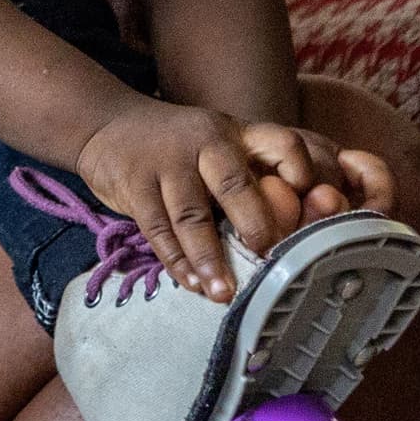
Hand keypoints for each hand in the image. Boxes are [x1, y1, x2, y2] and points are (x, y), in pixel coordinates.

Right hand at [71, 107, 396, 301]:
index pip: (284, 143)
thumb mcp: (220, 145)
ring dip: (209, 258)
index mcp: (238, 133)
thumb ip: (252, 178)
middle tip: (268, 263)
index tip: (310, 211)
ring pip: (191, 214)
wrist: (109, 126)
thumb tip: (298, 236)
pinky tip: (191, 284)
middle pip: (236, 184)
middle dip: (254, 225)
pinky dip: (176, 260)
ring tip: (223, 294)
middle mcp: (206, 141)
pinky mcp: (135, 183)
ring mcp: (167, 161)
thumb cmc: (180, 148)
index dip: (302, 174)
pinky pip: (157, 227)